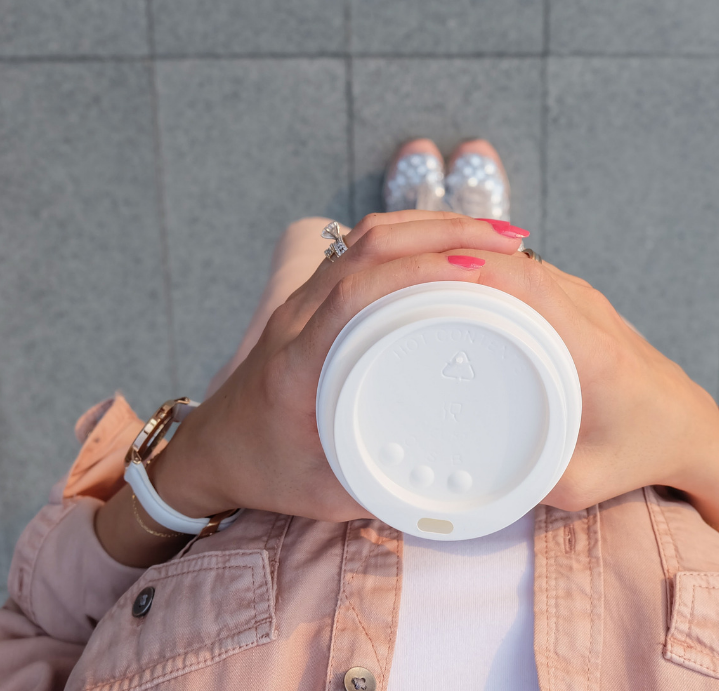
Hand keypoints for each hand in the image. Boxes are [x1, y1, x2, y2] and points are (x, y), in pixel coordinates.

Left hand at [150, 213, 527, 522]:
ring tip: (491, 234)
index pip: (356, 294)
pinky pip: (362, 248)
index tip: (475, 270)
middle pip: (366, 246)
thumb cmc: (265, 471)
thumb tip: (457, 482)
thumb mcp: (327, 493)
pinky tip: (449, 244)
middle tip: (507, 240)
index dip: (416, 272)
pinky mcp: (314, 298)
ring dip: (429, 225)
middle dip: (441, 231)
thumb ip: (386, 486)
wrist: (211, 450)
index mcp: (297, 361)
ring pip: (365, 236)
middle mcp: (297, 318)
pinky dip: (411, 235)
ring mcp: (303, 301)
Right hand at [431, 250, 718, 534]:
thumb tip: (455, 475)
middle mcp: (588, 314)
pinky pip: (525, 272)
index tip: (424, 277)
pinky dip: (488, 272)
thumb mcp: (577, 484)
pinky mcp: (577, 300)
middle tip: (399, 280)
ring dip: (470, 262)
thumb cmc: (638, 452)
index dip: (475, 271)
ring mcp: (583, 300)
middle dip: (455, 260)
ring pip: (518, 262)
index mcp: (591, 352)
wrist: (686, 425)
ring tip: (415, 282)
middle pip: (515, 265)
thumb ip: (521, 480)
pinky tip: (454, 290)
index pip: (530, 287)